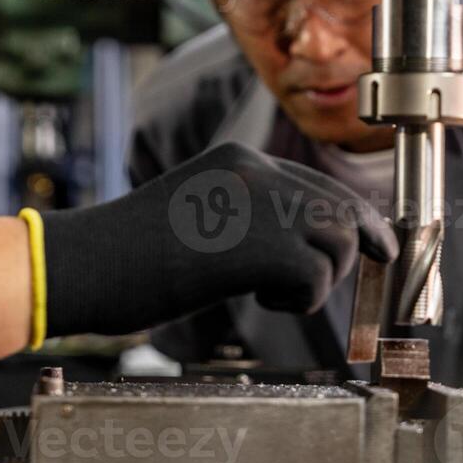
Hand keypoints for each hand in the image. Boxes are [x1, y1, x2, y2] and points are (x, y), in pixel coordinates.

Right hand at [42, 142, 397, 336]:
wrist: (84, 263)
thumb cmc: (127, 252)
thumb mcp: (197, 211)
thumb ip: (246, 214)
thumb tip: (298, 245)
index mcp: (240, 160)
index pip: (319, 185)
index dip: (356, 217)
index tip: (378, 243)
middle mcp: (257, 173)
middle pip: (340, 209)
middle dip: (358, 249)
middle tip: (366, 276)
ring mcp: (260, 206)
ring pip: (338, 242)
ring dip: (321, 279)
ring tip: (277, 293)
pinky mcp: (259, 248)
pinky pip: (317, 279)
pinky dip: (301, 301)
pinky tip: (262, 301)